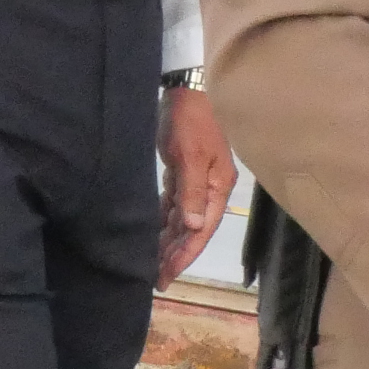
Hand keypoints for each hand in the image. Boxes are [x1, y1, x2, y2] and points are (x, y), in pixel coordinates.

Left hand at [157, 86, 235, 287]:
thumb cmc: (191, 121)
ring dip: (167, 240)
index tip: (167, 275)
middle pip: (191, 230)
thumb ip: (192, 191)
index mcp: (216, 189)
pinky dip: (162, 219)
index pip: (200, 231)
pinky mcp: (180, 171)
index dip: (184, 255)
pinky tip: (152, 232)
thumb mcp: (191, 155)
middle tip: (156, 278)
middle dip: (174, 254)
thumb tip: (195, 228)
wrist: (185, 91)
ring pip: (180, 219)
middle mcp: (207, 190)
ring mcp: (194, 181)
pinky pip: (171, 203)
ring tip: (151, 262)